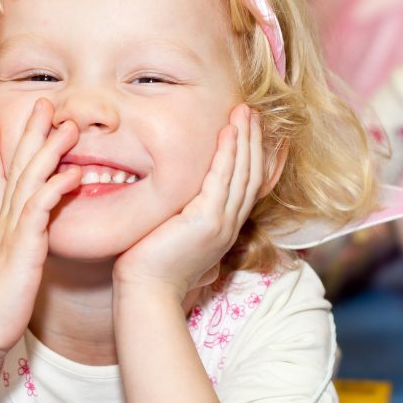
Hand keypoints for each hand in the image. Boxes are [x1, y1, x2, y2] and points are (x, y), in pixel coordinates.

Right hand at [0, 99, 81, 359]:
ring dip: (48, 149)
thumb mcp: (7, 270)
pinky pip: (38, 210)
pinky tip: (73, 173)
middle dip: (28, 132)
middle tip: (43, 102)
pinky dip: (55, 188)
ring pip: (28, 180)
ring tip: (68, 125)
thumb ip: (17, 249)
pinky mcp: (22, 249)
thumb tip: (29, 240)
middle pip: (14, 166)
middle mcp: (2, 222)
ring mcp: (11, 233)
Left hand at [113, 104, 263, 299]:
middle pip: (251, 174)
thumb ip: (183, 219)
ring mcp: (221, 223)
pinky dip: (228, 153)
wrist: (146, 290)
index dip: (256, 157)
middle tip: (254, 112)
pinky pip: (222, 179)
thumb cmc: (150, 265)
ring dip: (245, 139)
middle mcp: (229, 224)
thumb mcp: (174, 236)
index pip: (248, 186)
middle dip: (254, 140)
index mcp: (223, 227)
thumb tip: (177, 206)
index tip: (257, 132)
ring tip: (246, 112)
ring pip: (242, 173)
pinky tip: (228, 131)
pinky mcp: (207, 221)